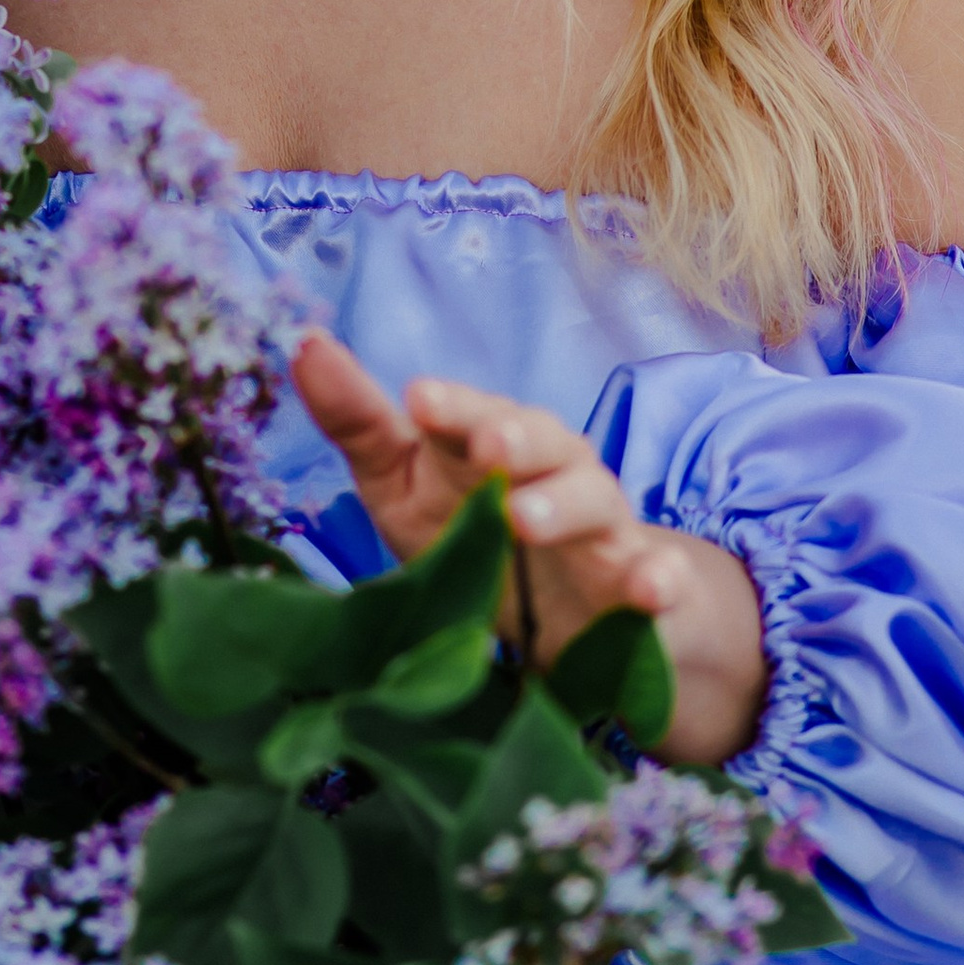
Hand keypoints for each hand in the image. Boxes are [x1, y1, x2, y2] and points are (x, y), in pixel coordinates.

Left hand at [289, 330, 768, 766]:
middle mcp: (556, 473)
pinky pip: (659, 582)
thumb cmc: (475, 535)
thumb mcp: (406, 486)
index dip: (452, 407)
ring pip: (597, 503)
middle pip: (545, 441)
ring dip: (564, 505)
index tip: (417, 400)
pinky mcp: (643, 589)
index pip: (474, 414)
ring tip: (524, 517)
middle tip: (484, 446)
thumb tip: (303, 342)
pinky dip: (659, 581)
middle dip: (516, 439)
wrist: (579, 622)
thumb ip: (360, 424)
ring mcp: (605, 530)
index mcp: (495, 443)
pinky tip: (650, 587)